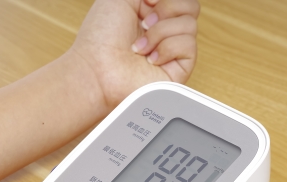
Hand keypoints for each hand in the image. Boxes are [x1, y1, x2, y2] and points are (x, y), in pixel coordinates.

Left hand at [69, 0, 199, 108]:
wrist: (95, 69)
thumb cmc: (100, 37)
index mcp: (151, 13)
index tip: (145, 2)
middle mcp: (162, 32)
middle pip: (191, 8)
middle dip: (167, 9)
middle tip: (143, 23)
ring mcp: (171, 52)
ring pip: (190, 25)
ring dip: (159, 32)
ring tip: (139, 47)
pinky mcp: (177, 70)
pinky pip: (189, 46)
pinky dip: (166, 48)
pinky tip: (149, 59)